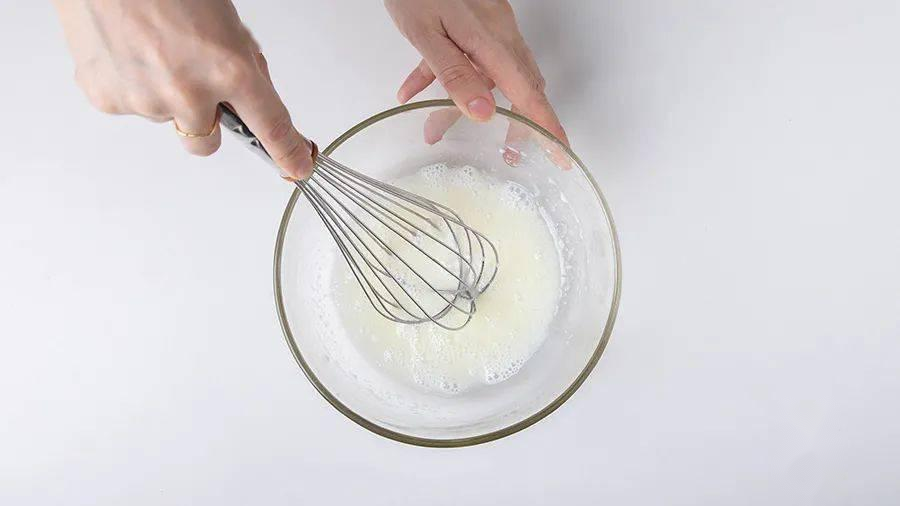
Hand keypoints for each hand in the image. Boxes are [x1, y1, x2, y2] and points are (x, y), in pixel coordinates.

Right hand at [54, 0, 313, 179]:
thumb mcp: (225, 22)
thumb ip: (241, 66)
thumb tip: (249, 99)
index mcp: (229, 69)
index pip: (270, 127)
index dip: (287, 153)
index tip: (296, 167)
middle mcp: (189, 93)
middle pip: (207, 144)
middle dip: (206, 121)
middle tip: (193, 80)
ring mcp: (146, 100)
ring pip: (167, 121)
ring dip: (166, 97)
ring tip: (154, 49)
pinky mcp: (108, 100)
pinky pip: (132, 107)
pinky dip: (133, 85)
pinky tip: (129, 50)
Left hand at [384, 0, 568, 145]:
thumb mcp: (427, 34)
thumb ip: (454, 73)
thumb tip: (484, 113)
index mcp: (491, 40)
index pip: (527, 93)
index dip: (546, 127)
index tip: (562, 155)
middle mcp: (499, 34)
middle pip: (520, 86)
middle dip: (517, 123)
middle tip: (510, 153)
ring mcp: (489, 25)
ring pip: (493, 74)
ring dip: (472, 103)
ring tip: (438, 127)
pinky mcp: (475, 19)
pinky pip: (471, 57)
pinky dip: (447, 77)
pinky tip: (415, 89)